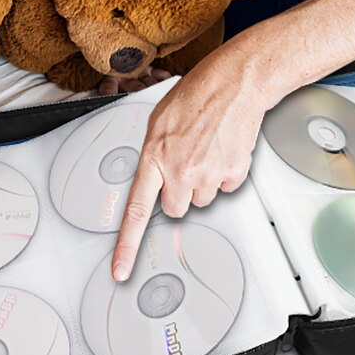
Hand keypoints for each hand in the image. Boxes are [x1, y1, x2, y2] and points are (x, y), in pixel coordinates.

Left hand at [111, 43, 273, 280]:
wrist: (233, 84)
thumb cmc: (196, 95)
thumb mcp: (159, 121)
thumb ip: (153, 154)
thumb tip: (152, 175)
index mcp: (154, 156)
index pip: (137, 210)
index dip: (127, 245)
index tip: (120, 270)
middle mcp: (180, 170)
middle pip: (174, 209)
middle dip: (177, 193)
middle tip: (184, 164)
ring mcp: (208, 174)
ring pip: (201, 199)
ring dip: (202, 182)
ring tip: (205, 150)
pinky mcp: (233, 173)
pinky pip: (225, 188)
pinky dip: (224, 174)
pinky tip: (221, 150)